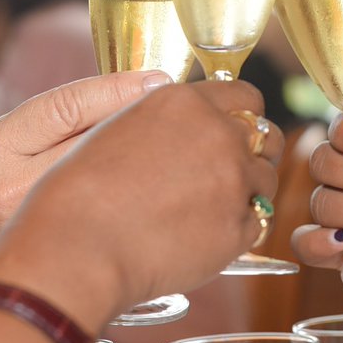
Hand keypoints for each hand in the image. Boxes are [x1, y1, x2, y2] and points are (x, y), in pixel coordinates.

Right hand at [0, 71, 170, 342]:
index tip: (157, 80)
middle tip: (182, 110)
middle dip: (141, 122)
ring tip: (175, 146)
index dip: (118, 87)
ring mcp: (37, 225)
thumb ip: (43, 124)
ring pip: (110, 178)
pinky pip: (110, 215)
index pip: (66, 104)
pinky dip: (135, 197)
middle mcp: (12, 185)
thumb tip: (120, 94)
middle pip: (96, 139)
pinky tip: (155, 189)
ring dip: (146, 159)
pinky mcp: (56, 256)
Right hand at [0, 79, 281, 332]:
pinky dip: (235, 232)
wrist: (76, 246)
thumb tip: (198, 118)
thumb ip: (168, 118)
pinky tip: (201, 238)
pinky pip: (254, 223)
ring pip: (265, 180)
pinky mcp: (237, 225)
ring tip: (207, 212)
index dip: (243, 116)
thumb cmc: (81, 193)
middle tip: (233, 174)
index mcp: (185, 102)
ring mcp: (232, 179)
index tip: (236, 132)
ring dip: (245, 193)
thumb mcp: (120, 127)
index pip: (244, 96)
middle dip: (256, 152)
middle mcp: (217, 133)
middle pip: (266, 135)